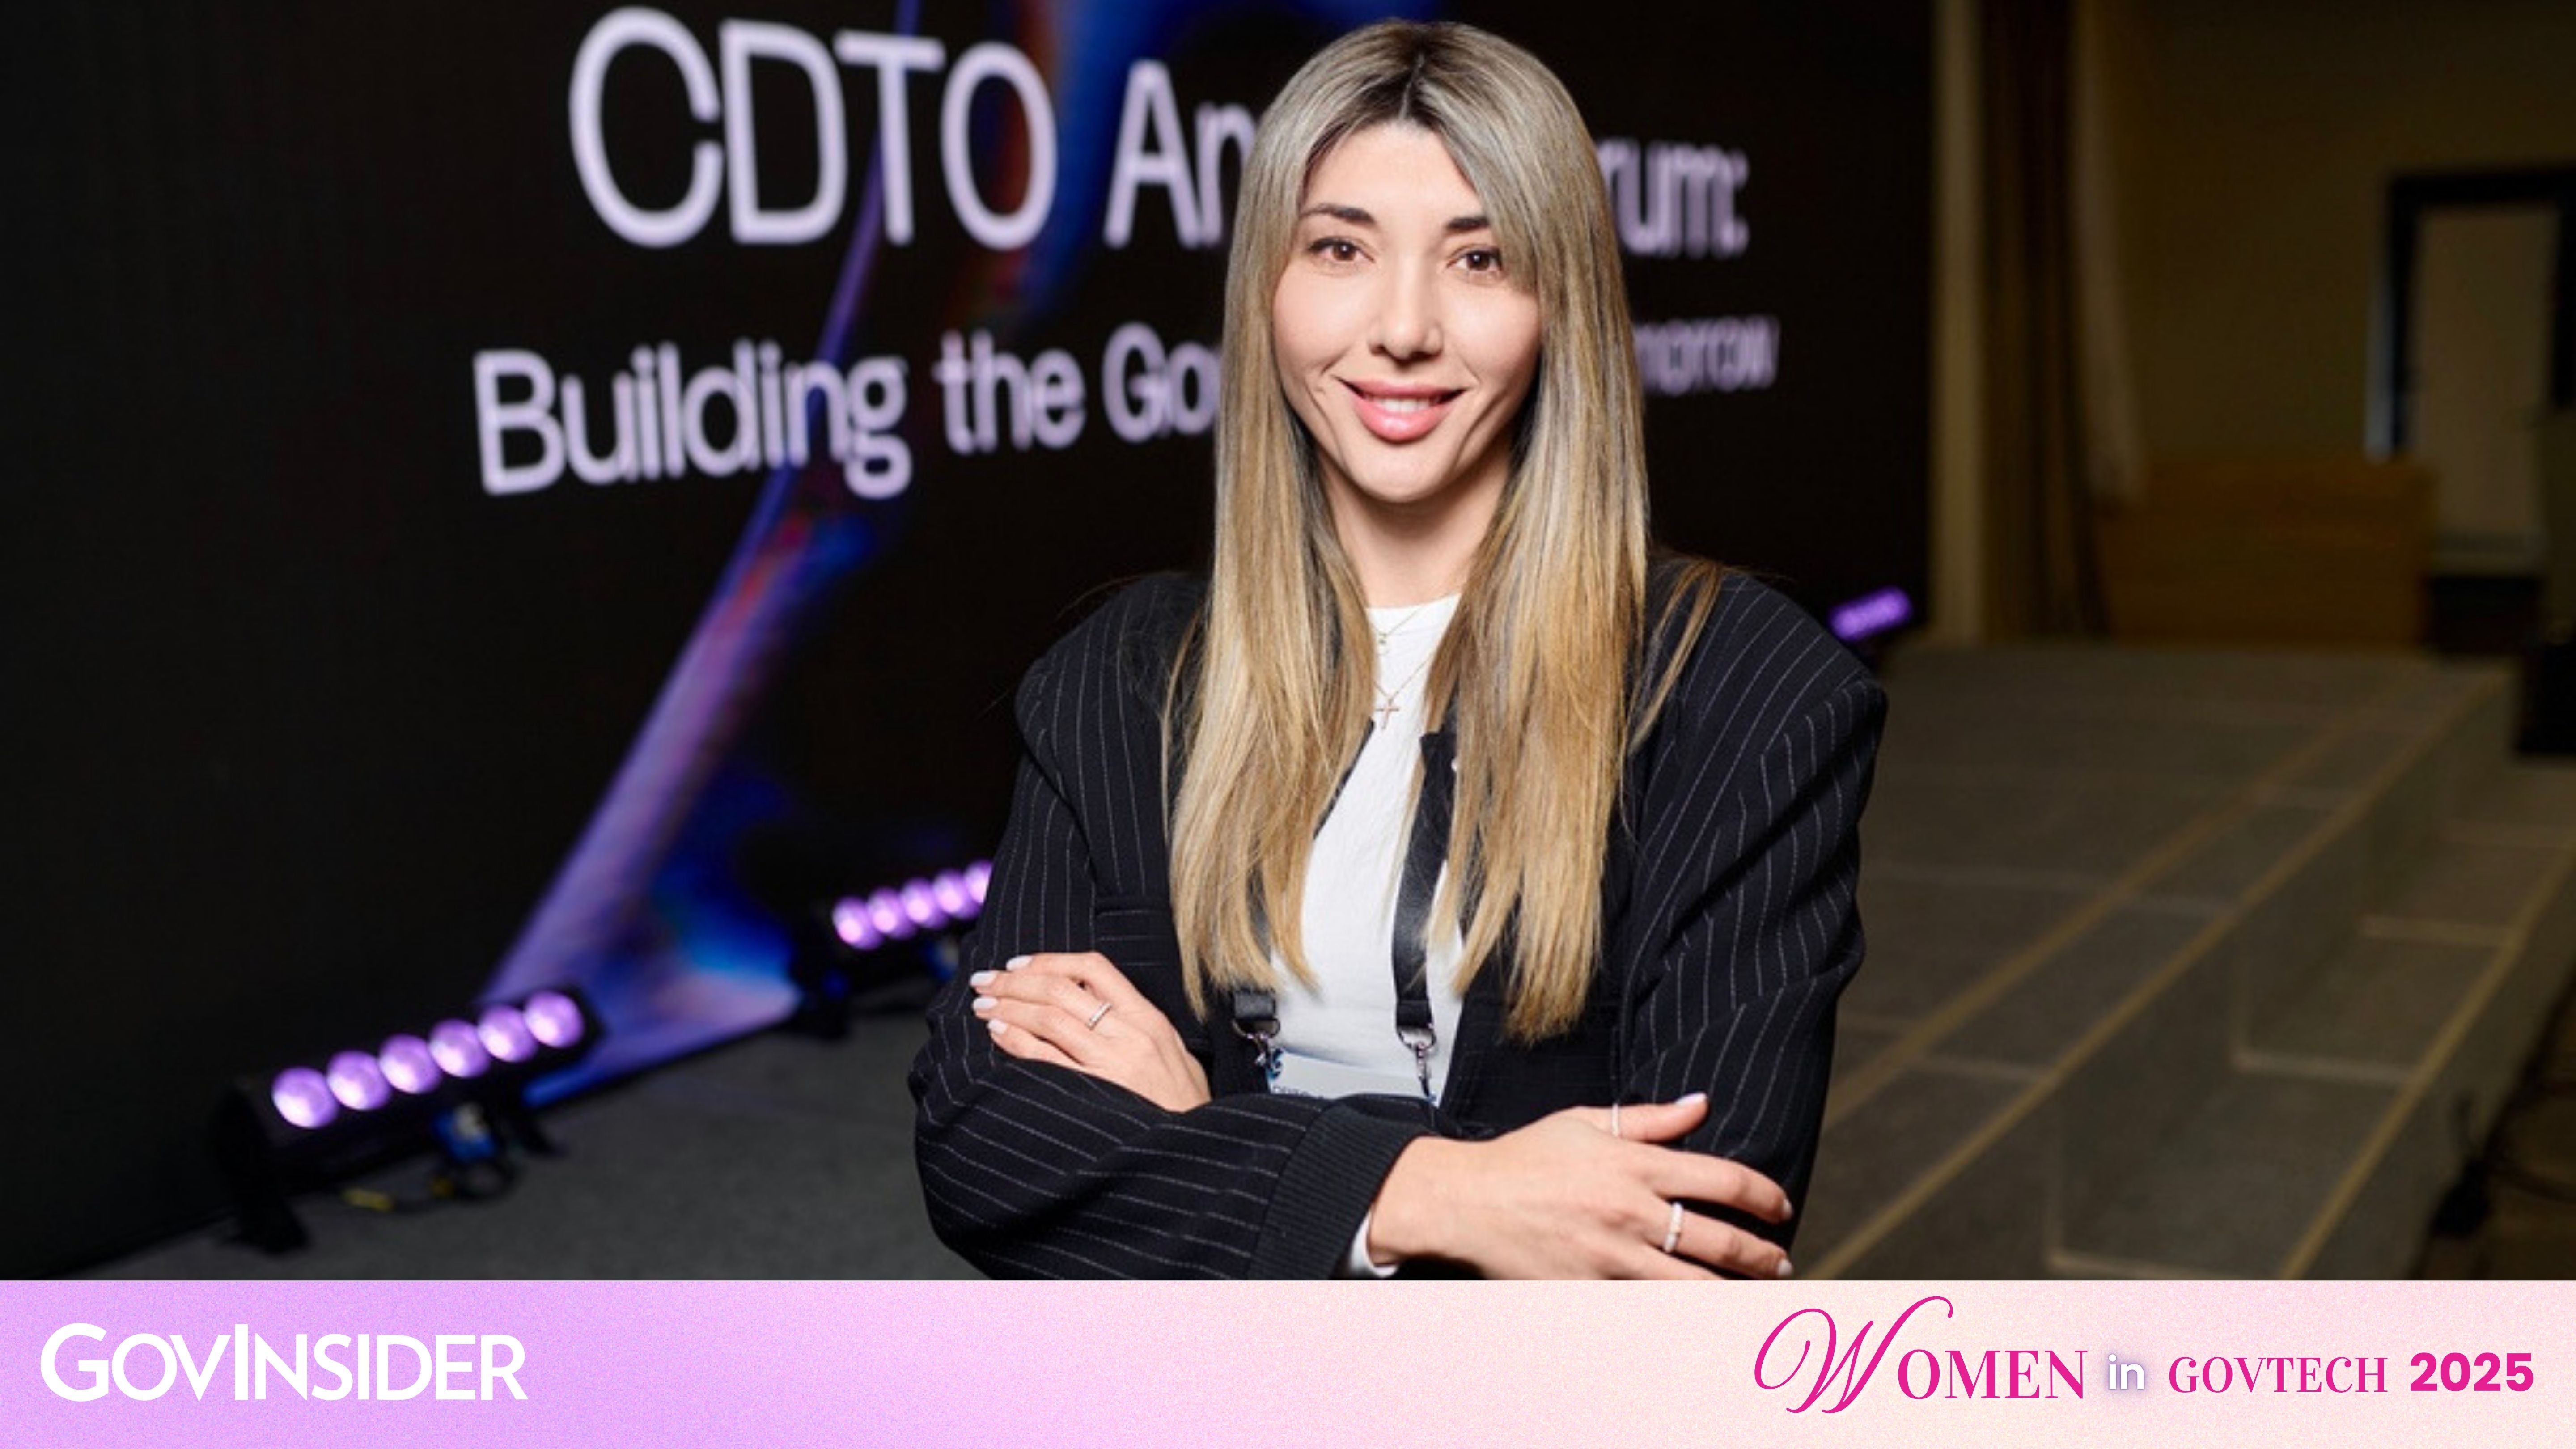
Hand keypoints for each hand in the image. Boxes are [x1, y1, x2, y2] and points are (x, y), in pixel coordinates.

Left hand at [969, 952, 1212, 1112]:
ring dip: (1009, 1006)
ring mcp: (1112, 1063)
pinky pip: (1047, 1059)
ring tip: (983, 1005)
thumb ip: (1133, 1022)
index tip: (1018, 964)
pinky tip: (998, 1033)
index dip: (1049, 960)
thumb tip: (1087, 997)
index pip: (1093, 968)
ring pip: (1050, 1017)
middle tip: (984, 981)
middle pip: (1061, 989)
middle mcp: (1129, 1033)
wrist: (1192, 1148)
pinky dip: (1017, 1040)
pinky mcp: (1095, 1092)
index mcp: (1148, 1017)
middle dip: (1015, 981)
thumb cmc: (1182, 1102)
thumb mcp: (1172, 1049)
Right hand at [1365, 1094, 1794, 1279]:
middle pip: (1719, 1241)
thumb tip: (1701, 1104)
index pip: (1722, 1180)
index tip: (1780, 1207)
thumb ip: (1649, 1119)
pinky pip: (1648, 1309)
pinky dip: (1680, 1314)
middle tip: (1779, 1261)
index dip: (1763, 1195)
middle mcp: (1630, 1213)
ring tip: (1753, 1294)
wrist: (1464, 1201)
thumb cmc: (1525, 1157)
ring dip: (1732, 1292)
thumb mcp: (1584, 1122)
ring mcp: (1611, 1259)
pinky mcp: (1589, 1292)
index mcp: (1633, 1165)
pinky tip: (1700, 1315)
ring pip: (1693, 1286)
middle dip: (1761, 1255)